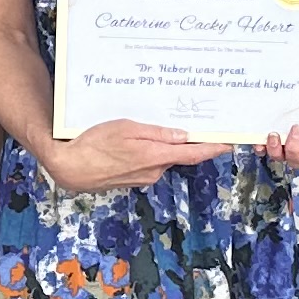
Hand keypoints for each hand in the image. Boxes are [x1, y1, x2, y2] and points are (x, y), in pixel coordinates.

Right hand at [38, 119, 234, 194]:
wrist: (69, 168)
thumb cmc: (94, 144)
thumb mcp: (126, 129)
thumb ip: (157, 133)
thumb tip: (183, 135)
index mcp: (155, 157)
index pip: (193, 154)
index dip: (213, 148)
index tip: (230, 143)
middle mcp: (154, 170)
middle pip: (178, 153)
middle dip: (185, 140)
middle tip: (192, 120)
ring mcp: (143, 176)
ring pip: (162, 156)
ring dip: (163, 144)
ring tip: (154, 126)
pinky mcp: (133, 178)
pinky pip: (149, 161)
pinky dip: (150, 151)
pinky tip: (136, 141)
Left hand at [257, 76, 298, 175]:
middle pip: (297, 162)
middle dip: (295, 150)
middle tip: (297, 128)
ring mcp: (283, 137)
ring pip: (279, 157)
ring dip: (276, 150)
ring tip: (276, 133)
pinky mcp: (269, 130)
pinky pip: (262, 148)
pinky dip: (261, 147)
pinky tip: (261, 139)